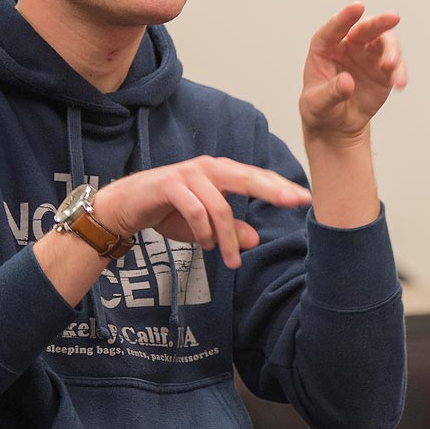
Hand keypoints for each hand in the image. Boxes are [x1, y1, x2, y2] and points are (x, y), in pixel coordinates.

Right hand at [93, 156, 311, 269]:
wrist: (125, 205)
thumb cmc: (168, 211)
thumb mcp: (205, 226)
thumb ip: (229, 230)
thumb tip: (255, 240)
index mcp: (221, 172)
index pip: (257, 177)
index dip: (280, 187)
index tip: (305, 198)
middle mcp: (208, 167)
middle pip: (248, 178)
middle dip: (273, 191)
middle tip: (295, 203)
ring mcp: (189, 174)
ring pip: (220, 206)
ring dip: (226, 238)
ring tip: (229, 261)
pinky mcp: (170, 185)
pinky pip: (196, 211)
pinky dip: (204, 232)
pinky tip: (206, 246)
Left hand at [299, 3, 406, 144]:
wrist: (336, 125)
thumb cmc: (320, 108)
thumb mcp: (317, 104)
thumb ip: (330, 92)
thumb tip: (347, 82)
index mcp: (325, 48)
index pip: (334, 28)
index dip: (345, 17)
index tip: (358, 7)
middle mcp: (349, 46)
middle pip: (365, 28)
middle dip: (380, 22)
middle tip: (393, 18)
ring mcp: (368, 57)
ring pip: (385, 42)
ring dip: (392, 51)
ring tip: (391, 66)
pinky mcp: (384, 71)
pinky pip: (396, 67)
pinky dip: (400, 72)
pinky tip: (399, 83)